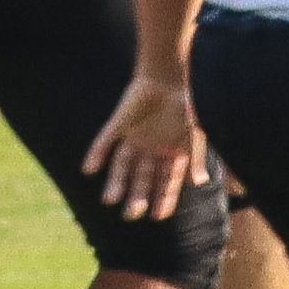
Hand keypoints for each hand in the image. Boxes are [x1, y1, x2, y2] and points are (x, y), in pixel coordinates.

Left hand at [85, 70, 200, 220]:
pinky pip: (105, 140)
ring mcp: (134, 136)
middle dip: (137, 196)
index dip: (163, 198)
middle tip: (131, 214)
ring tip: (109, 200)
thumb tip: (199, 184)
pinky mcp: (119, 123)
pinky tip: (89, 169)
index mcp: (171, 153)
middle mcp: (151, 149)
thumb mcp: (195, 133)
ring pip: (121, 164)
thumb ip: (195, 157)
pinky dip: (97, 154)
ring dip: (115, 181)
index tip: (158, 216)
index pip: (166, 181)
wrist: (170, 72)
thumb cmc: (188, 102)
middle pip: (141, 178)